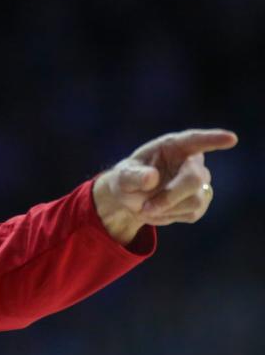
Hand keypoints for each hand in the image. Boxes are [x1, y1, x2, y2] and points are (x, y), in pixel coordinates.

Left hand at [92, 129, 238, 244]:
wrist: (132, 198)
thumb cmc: (127, 180)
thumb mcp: (122, 177)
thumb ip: (133, 176)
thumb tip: (151, 178)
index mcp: (173, 146)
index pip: (196, 140)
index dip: (213, 139)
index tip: (231, 138)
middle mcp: (191, 161)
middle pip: (194, 179)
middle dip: (170, 196)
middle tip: (145, 208)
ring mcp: (200, 181)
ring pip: (195, 200)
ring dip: (167, 208)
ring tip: (148, 206)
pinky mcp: (201, 200)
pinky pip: (193, 213)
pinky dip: (172, 216)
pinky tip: (160, 210)